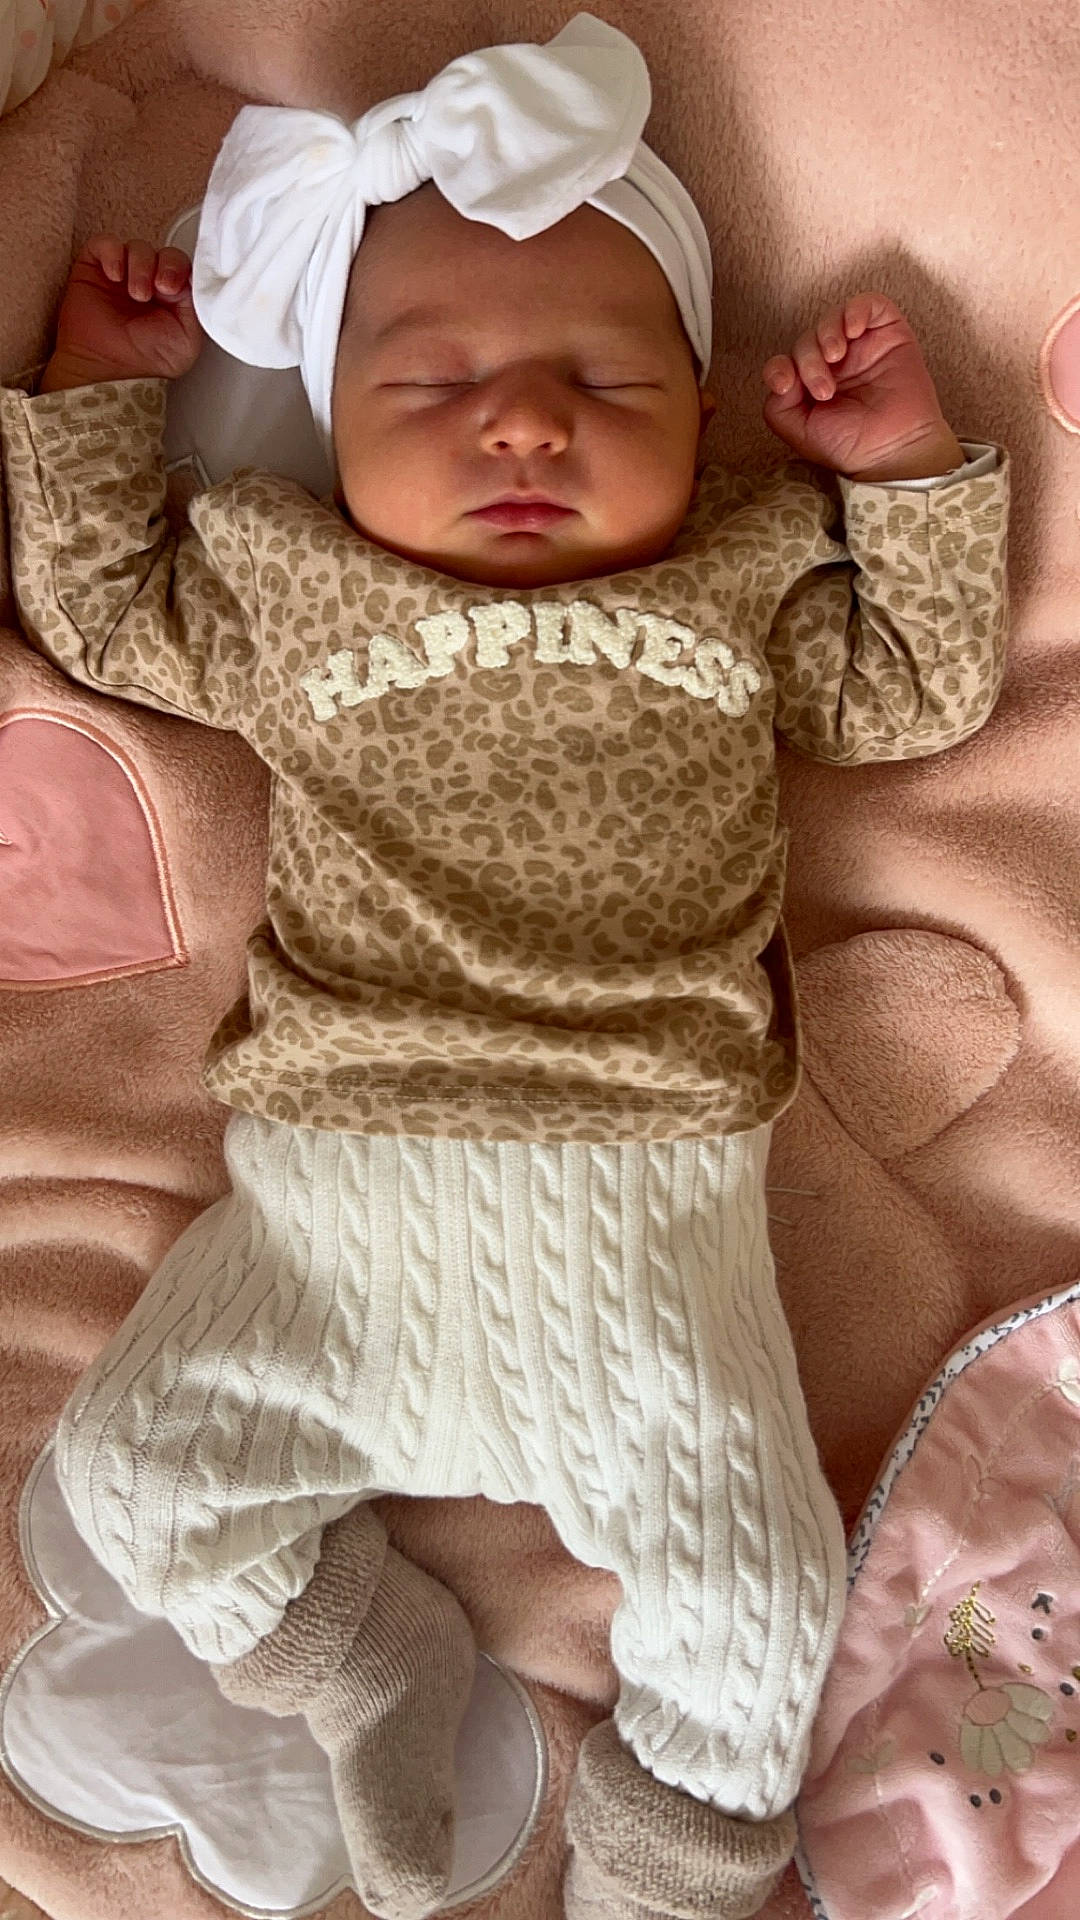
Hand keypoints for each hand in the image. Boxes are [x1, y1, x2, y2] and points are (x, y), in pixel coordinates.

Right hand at [44, 235, 204, 386]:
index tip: (174, 288)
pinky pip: (105, 244)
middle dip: (164, 265)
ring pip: (137, 247)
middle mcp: (148, 282)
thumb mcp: (188, 337)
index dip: (180, 270)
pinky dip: (112, 253)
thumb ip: (197, 305)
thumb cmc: (148, 361)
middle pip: (162, 252)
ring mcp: (121, 275)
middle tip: (159, 288)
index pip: (182, 266)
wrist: (110, 370)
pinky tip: (116, 276)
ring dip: (140, 265)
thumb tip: (192, 279)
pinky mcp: (94, 269)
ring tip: (136, 294)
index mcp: (172, 296)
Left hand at [761, 291, 961, 478]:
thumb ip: (777, 407)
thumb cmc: (850, 445)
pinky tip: (853, 331)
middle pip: (807, 339)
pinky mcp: (889, 333)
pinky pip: (870, 303)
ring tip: (837, 357)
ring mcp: (863, 346)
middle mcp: (836, 364)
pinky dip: (856, 310)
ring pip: (833, 318)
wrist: (893, 449)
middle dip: (808, 360)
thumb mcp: (800, 432)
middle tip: (824, 390)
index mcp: (812, 384)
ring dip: (827, 334)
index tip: (785, 385)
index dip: (778, 367)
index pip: (785, 361)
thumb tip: (782, 375)